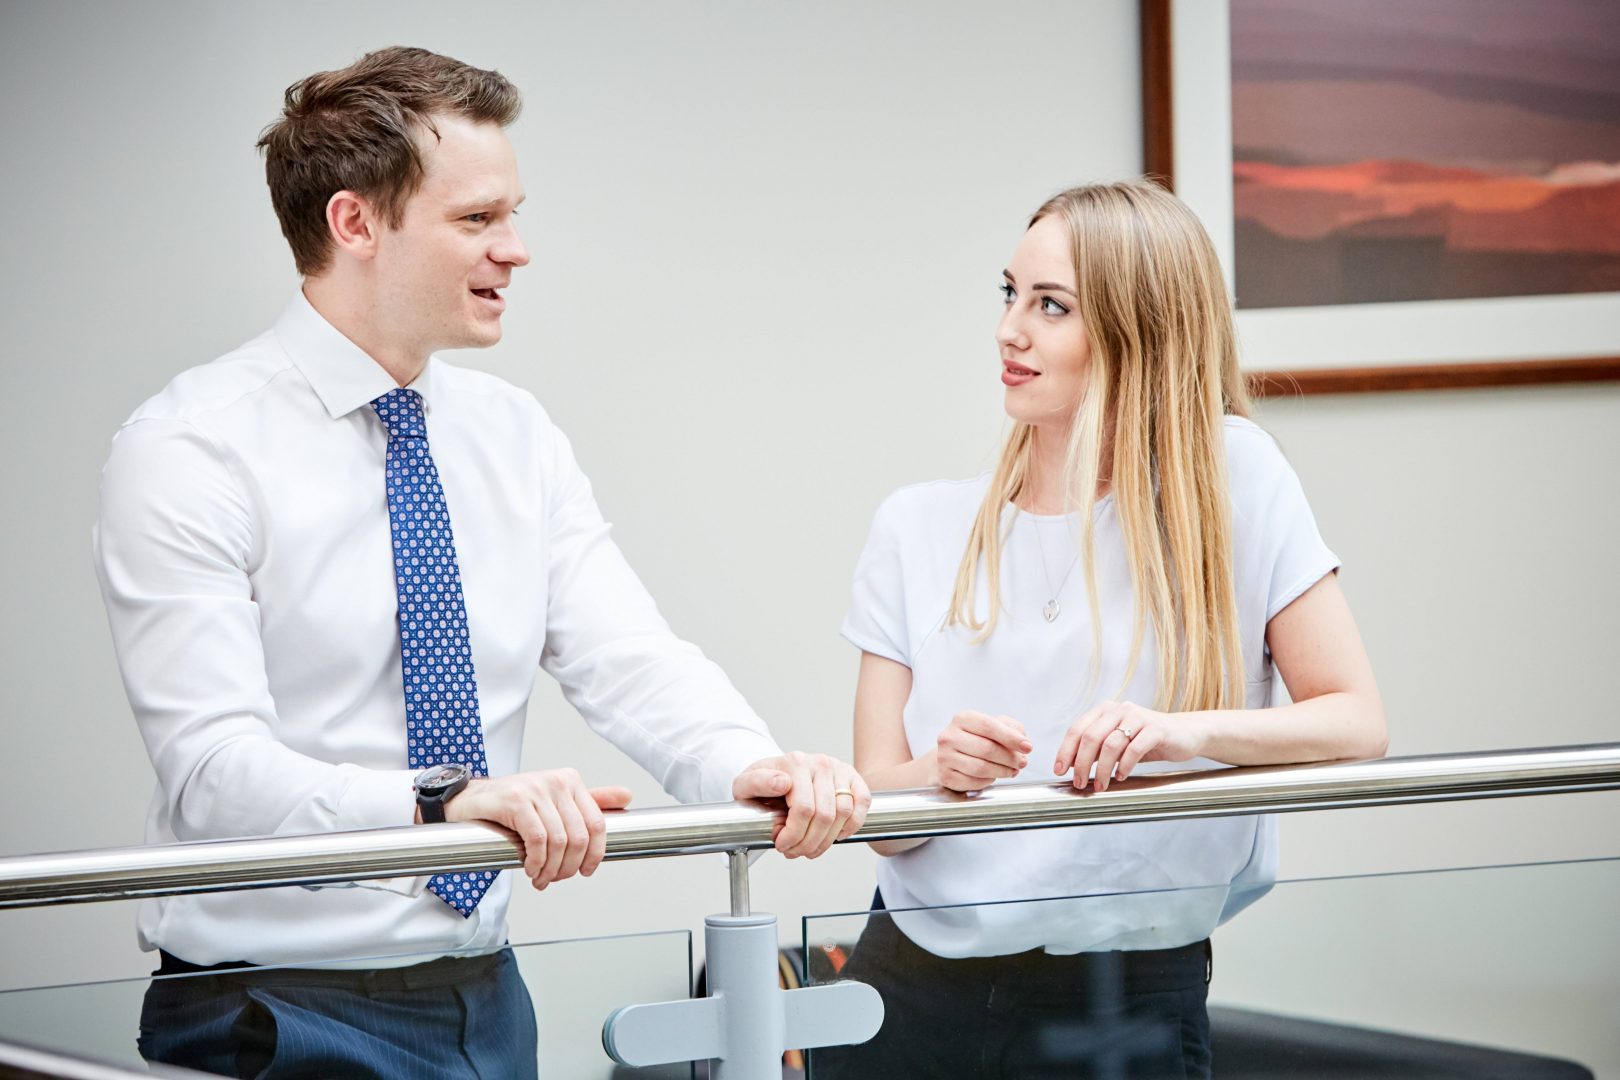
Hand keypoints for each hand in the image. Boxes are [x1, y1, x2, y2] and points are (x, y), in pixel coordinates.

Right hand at [445, 770, 632, 889]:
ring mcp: (536, 789)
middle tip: (555, 879)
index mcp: (571, 781)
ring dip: (550, 870)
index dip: (594, 854)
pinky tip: (529, 869)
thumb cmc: (513, 806)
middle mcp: (557, 781)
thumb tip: (627, 796)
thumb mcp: (555, 802)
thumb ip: (590, 801)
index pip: (598, 823)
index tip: (585, 871)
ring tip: (540, 878)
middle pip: (579, 837)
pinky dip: (536, 862)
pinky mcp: (515, 800)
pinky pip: (537, 840)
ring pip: (559, 842)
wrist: (469, 801)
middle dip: (569, 867)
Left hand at [733, 751, 870, 857]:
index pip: (804, 809)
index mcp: (794, 763)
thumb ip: (756, 782)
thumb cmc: (762, 784)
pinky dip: (852, 824)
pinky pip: (862, 802)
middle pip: (825, 815)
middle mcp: (819, 763)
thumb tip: (782, 783)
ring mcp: (838, 769)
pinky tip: (836, 835)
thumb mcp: (745, 784)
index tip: (782, 845)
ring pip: (844, 813)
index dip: (794, 835)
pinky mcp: (852, 776)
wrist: (776, 773)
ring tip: (811, 848)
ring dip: (828, 839)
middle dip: (809, 842)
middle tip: (796, 852)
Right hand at [936, 710, 1031, 792]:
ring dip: (1002, 771)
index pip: (989, 726)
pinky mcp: (945, 776)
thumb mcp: (995, 727)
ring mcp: (944, 757)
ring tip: (1011, 770)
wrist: (952, 755)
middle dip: (1010, 758)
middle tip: (1021, 762)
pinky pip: (973, 782)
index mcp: (962, 719)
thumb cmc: (977, 739)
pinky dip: (988, 780)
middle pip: (987, 749)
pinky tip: (993, 775)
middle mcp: (949, 736)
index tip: (1027, 747)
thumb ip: (1012, 729)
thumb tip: (1023, 743)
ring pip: (981, 768)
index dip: (1011, 738)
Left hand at [1055, 700, 1203, 791]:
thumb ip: (1097, 750)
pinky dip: (1124, 766)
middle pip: (1090, 737)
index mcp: (1105, 711)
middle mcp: (1119, 710)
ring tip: (1101, 785)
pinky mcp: (1156, 729)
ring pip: (1110, 744)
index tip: (1059, 770)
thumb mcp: (1119, 743)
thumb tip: (1072, 766)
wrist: (1185, 734)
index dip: (1065, 751)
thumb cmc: (1148, 740)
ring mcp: (1138, 717)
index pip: (1077, 729)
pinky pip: (1134, 749)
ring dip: (1102, 769)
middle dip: (1081, 763)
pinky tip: (1121, 776)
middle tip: (1079, 783)